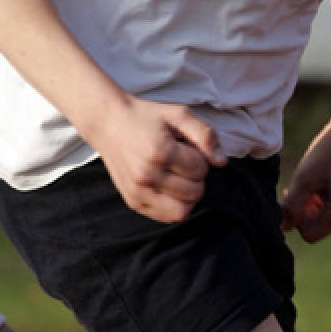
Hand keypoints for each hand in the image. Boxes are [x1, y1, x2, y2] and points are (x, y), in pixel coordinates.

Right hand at [93, 95, 225, 223]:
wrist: (109, 123)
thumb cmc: (146, 117)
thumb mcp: (179, 114)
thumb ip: (205, 135)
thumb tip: (222, 162)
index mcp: (159, 152)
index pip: (201, 169)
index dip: (201, 157)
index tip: (187, 147)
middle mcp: (146, 176)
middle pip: (195, 193)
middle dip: (196, 178)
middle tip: (183, 162)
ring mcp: (138, 192)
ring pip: (181, 212)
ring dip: (187, 195)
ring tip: (178, 177)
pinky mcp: (133, 201)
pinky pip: (165, 217)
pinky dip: (173, 205)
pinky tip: (169, 186)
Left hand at [280, 114, 330, 244]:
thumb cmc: (330, 150)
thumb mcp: (304, 179)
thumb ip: (291, 206)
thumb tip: (284, 228)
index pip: (309, 234)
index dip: (296, 218)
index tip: (294, 194)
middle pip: (318, 227)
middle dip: (304, 210)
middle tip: (299, 185)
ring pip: (324, 217)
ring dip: (312, 202)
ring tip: (311, 178)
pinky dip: (323, 196)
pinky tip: (321, 177)